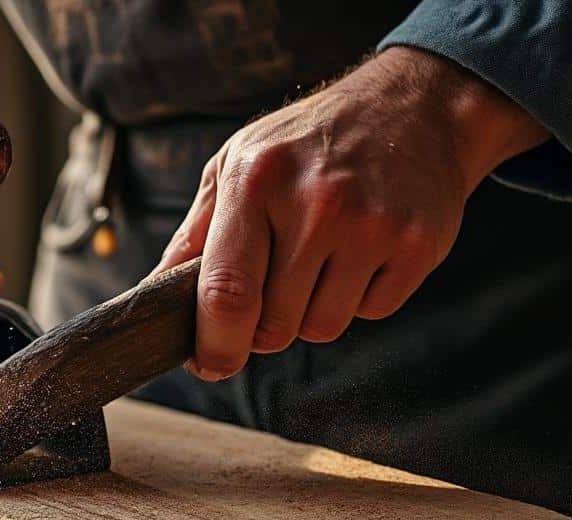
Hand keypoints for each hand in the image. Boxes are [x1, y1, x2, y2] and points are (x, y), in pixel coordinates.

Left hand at [152, 47, 548, 380]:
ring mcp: (373, 225)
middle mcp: (316, 204)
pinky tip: (362, 250)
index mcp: (257, 182)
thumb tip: (152, 295)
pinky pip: (371, 313)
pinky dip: (359, 298)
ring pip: (322, 327)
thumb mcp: (237, 164)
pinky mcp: (419, 244)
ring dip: (312, 311)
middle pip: (274, 325)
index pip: (227, 293)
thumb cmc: (308, 141)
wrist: (417, 104)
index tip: (209, 363)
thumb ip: (194, 235)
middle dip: (264, 325)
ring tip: (321, 257)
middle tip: (274, 285)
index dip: (214, 345)